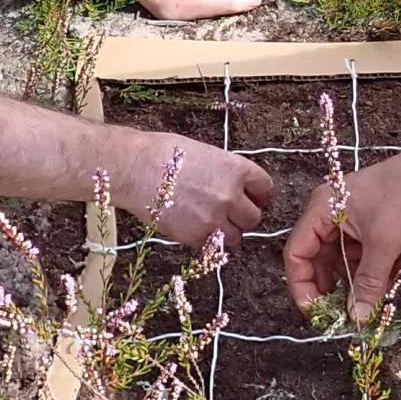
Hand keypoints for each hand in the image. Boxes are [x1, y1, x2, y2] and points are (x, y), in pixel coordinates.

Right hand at [136, 132, 277, 245]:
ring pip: (236, 237)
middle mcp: (230, 195)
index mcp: (236, 169)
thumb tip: (236, 188)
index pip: (265, 188)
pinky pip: (211, 246)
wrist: (135, 169)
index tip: (250, 198)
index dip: (256, 195)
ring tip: (209, 223)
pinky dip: (204, 240)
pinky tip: (191, 226)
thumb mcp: (206, 154)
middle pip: (254, 217)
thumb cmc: (165, 155)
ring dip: (226, 232)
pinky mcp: (195, 236)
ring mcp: (214, 218)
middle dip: (242, 216)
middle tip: (228, 213)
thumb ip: (226, 173)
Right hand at [282, 146, 400, 323]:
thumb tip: (356, 318)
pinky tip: (400, 275)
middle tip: (349, 315)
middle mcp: (332, 215)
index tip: (318, 314)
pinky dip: (379, 271)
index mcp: (322, 209)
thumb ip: (368, 282)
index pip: (297, 254)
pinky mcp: (374, 229)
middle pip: (320, 261)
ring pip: (346, 264)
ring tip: (381, 295)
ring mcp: (353, 222)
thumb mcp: (385, 242)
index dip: (302, 286)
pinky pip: (366, 259)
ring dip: (363, 282)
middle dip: (335, 289)